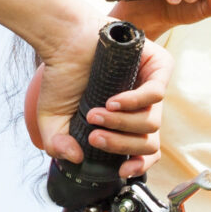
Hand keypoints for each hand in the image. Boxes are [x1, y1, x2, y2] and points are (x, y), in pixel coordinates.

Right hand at [30, 15, 170, 174]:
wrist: (62, 40)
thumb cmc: (61, 75)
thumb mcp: (52, 119)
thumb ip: (58, 144)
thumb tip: (77, 158)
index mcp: (125, 121)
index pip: (146, 151)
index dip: (138, 165)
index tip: (121, 170)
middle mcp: (141, 106)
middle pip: (148, 142)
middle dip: (120, 145)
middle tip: (94, 136)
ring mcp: (151, 85)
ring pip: (151, 122)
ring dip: (120, 124)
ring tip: (94, 114)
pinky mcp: (158, 65)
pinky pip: (156, 94)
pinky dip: (134, 103)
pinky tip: (113, 102)